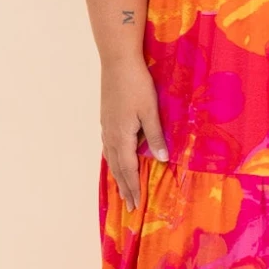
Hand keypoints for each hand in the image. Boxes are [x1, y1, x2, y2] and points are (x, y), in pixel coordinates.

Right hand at [101, 57, 169, 211]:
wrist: (117, 61)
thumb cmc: (136, 84)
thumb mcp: (150, 111)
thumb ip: (155, 136)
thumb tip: (162, 160)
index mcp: (122, 137)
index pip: (128, 169)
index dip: (133, 188)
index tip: (137, 205)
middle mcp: (111, 136)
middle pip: (117, 168)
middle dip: (124, 187)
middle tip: (129, 206)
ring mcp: (106, 127)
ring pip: (111, 158)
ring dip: (117, 176)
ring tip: (122, 190)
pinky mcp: (106, 119)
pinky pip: (108, 148)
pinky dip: (113, 161)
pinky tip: (115, 161)